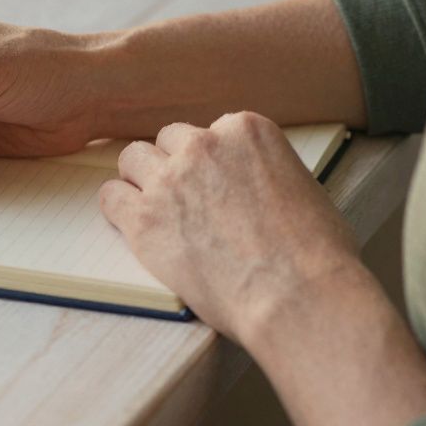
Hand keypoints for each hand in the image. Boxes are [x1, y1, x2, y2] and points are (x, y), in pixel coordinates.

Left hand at [99, 112, 358, 342]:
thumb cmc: (315, 254)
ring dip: (142, 181)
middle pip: (169, 140)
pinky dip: (119, 209)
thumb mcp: (301, 187)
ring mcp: (170, 179)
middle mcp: (204, 145)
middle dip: (175, 165)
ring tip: (157, 212)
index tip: (215, 184)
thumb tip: (250, 187)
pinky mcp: (144, 218)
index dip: (211, 161)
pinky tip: (135, 227)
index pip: (210, 131)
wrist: (296, 295)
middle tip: (185, 200)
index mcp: (246, 130)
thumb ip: (264, 172)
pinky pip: (110, 197)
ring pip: (133, 159)